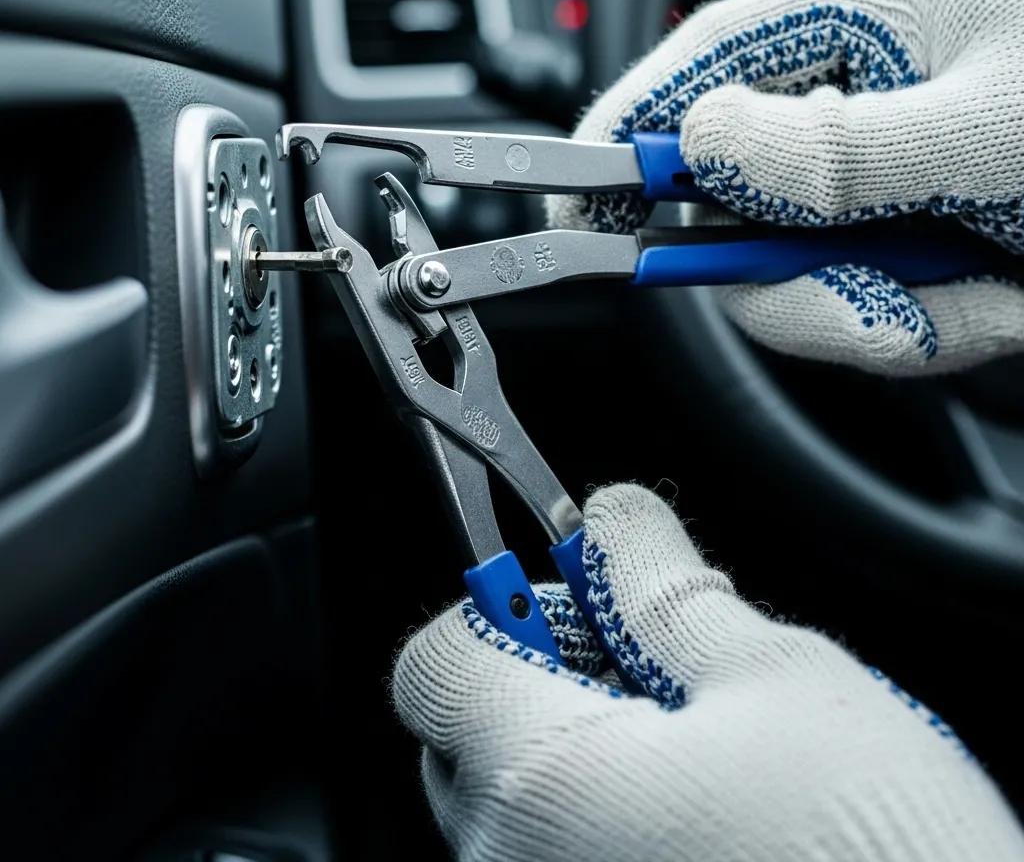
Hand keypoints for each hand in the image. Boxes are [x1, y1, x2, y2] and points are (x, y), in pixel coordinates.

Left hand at [393, 484, 1022, 861]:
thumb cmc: (869, 855)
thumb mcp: (776, 680)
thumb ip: (665, 590)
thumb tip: (616, 520)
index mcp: (541, 781)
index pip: (434, 664)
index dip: (497, 609)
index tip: (568, 594)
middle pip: (468, 734)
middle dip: (545, 676)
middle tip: (653, 663)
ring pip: (519, 803)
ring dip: (583, 748)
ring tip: (700, 747)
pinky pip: (556, 857)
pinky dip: (603, 817)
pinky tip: (700, 813)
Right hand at [551, 0, 1023, 374]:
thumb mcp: (994, 128)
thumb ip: (840, 148)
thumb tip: (707, 150)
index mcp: (870, 28)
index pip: (703, 68)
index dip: (629, 128)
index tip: (580, 195)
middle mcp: (859, 112)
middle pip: (737, 203)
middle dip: (788, 275)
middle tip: (862, 297)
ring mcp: (879, 193)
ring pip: (799, 279)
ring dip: (879, 314)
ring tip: (984, 295)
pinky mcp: (906, 256)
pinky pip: (864, 317)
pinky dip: (923, 333)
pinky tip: (996, 306)